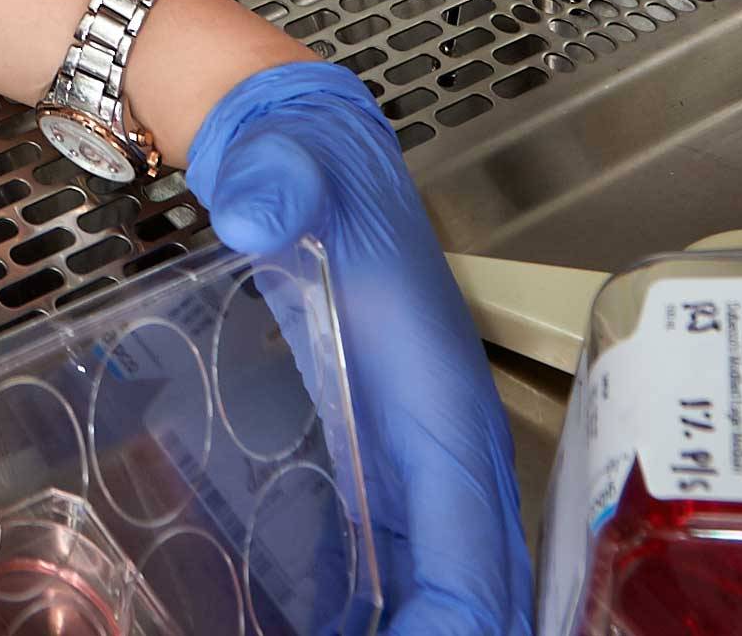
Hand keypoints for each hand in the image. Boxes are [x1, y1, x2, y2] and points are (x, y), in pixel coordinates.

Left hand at [187, 61, 530, 635]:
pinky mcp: (390, 464)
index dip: (454, 616)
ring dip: (437, 628)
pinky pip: (415, 566)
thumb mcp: (288, 165)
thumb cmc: (312, 171)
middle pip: (486, 585)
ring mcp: (424, 460)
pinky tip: (353, 634)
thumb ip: (273, 181)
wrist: (308, 154)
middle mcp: (449, 442)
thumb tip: (256, 209)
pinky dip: (404, 613)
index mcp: (440, 396)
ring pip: (460, 584)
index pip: (469, 540)